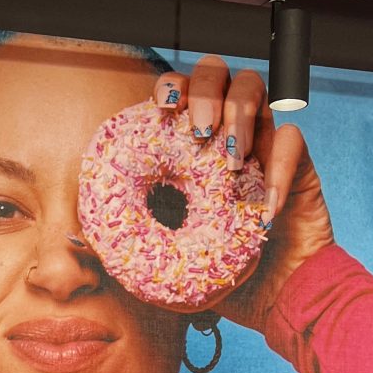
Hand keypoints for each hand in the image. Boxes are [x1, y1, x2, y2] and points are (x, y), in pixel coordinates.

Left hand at [153, 55, 334, 333]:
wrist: (276, 299)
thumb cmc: (219, 276)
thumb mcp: (163, 257)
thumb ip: (128, 239)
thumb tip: (75, 240)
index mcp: (190, 147)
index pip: (178, 93)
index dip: (168, 86)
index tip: (159, 107)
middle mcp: (226, 134)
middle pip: (216, 73)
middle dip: (203, 90)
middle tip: (196, 130)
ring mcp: (263, 144)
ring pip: (254, 89)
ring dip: (239, 115)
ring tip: (231, 159)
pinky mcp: (298, 164)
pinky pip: (293, 140)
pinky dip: (279, 167)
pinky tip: (267, 207)